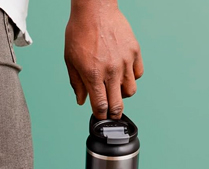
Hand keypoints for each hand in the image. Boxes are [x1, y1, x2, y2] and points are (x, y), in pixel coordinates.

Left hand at [64, 1, 143, 119]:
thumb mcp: (70, 60)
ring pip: (130, 91)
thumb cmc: (79, 33)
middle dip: (114, 113)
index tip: (100, 117)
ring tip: (115, 89)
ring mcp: (125, 62)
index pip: (100, 105)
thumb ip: (77, 83)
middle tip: (112, 114)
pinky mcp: (134, 51)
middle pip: (117, 104)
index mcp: (93, 75)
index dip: (100, 115)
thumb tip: (81, 101)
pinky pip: (138, 74)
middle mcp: (111, 71)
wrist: (94, 9)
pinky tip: (123, 74)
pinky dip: (132, 78)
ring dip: (122, 95)